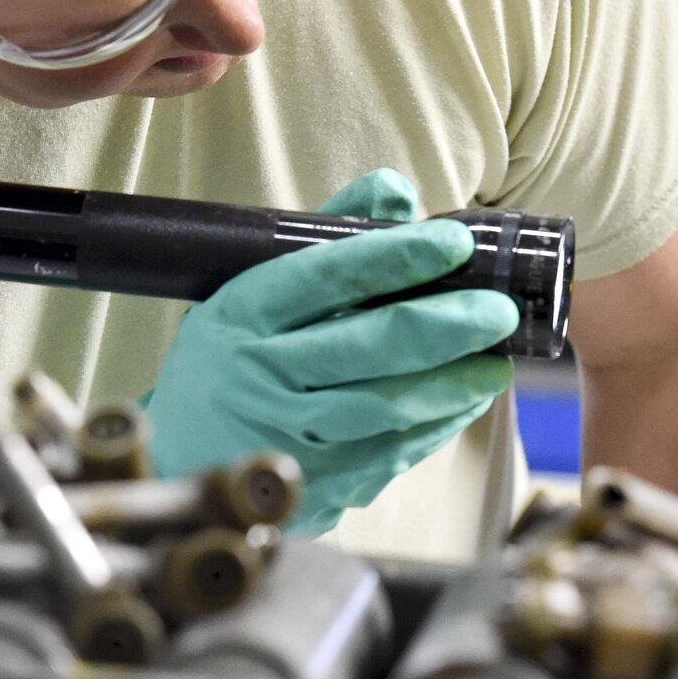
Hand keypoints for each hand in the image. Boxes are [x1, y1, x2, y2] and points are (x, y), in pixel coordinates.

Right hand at [146, 169, 518, 535]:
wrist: (179, 462)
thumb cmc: (229, 363)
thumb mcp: (250, 291)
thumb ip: (327, 237)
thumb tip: (395, 191)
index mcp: (241, 315)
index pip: (326, 275)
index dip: (395, 256)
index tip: (452, 242)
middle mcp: (259, 376)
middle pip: (369, 345)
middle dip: (447, 324)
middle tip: (498, 310)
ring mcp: (286, 438)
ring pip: (388, 406)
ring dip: (454, 382)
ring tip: (496, 361)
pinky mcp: (313, 487)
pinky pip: (390, 453)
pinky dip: (436, 425)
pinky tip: (463, 402)